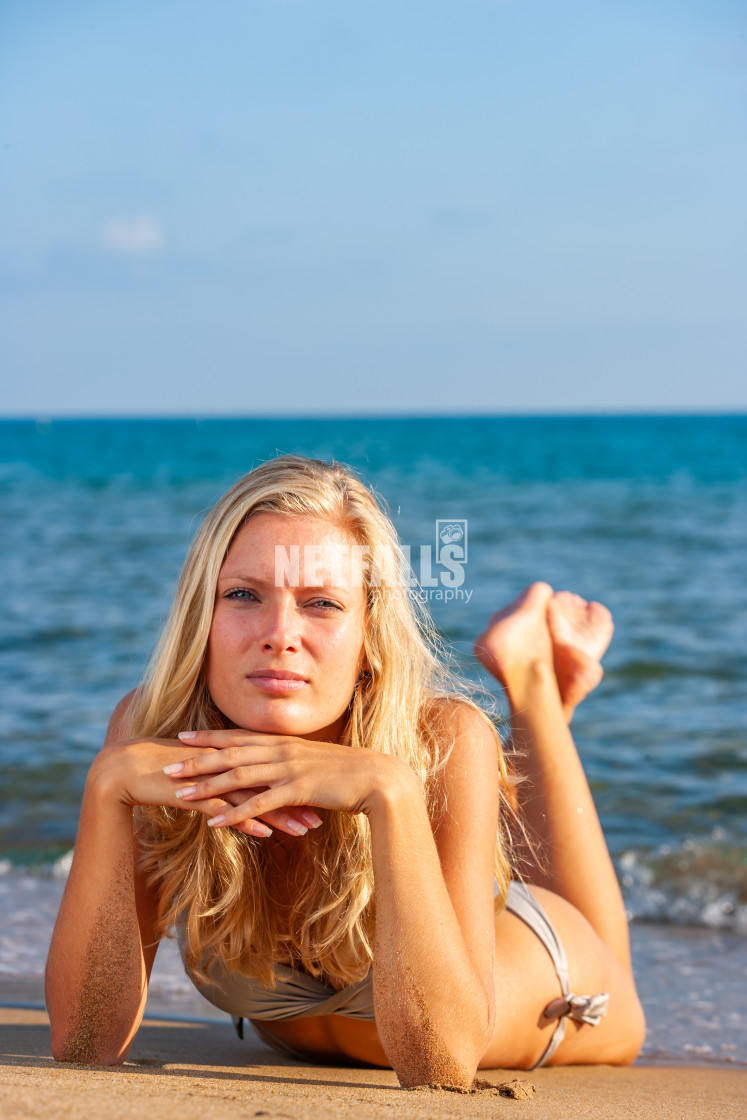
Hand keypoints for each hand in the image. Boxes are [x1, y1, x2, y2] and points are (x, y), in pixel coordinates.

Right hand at [88, 737, 322, 838]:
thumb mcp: (202, 774)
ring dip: (279, 815)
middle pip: (269, 783)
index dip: (294, 782)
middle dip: (297, 800)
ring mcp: (210, 778)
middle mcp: (224, 764)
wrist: (126, 768)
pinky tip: (263, 833)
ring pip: (252, 798)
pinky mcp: (193, 793)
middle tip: (324, 814)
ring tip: (305, 830)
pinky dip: (244, 821)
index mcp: (229, 756)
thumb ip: (223, 779)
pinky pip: (223, 809)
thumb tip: (243, 790)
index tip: (319, 794)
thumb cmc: (165, 771)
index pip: (270, 770)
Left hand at [163, 728, 409, 830]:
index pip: (238, 736)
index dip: (209, 737)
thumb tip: (278, 768)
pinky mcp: (296, 790)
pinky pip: (259, 803)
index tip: (183, 737)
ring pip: (237, 775)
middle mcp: (281, 751)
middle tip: (167, 765)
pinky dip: (235, 812)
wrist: (377, 778)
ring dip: (206, 785)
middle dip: (196, 759)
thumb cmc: (348, 772)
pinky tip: (215, 823)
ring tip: (180, 793)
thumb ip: (293, 762)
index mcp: (283, 742)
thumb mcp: (315, 761)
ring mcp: (288, 769)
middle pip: (229, 753)